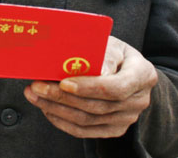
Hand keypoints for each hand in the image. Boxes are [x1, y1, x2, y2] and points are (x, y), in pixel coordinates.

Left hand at [23, 36, 157, 137]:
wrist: (128, 72)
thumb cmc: (114, 53)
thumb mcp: (112, 44)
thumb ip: (103, 54)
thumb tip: (94, 69)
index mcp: (143, 75)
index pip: (116, 88)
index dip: (89, 87)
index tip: (64, 83)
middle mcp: (138, 101)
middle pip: (97, 106)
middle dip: (62, 97)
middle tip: (36, 86)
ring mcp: (127, 119)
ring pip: (87, 120)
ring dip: (56, 109)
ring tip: (34, 95)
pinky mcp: (114, 129)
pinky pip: (85, 131)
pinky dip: (62, 121)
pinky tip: (46, 108)